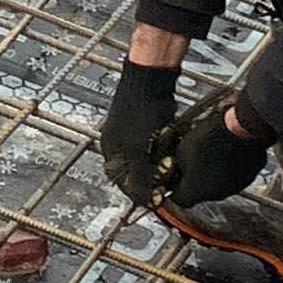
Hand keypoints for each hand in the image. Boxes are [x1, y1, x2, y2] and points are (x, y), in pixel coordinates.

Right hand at [101, 59, 180, 208]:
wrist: (150, 79)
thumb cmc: (139, 114)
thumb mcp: (138, 151)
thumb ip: (140, 178)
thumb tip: (144, 203)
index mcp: (111, 151)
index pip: (124, 182)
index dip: (142, 190)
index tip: (160, 194)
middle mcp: (120, 144)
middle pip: (140, 171)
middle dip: (155, 171)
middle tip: (166, 165)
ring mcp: (136, 133)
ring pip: (153, 158)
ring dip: (162, 157)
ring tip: (167, 146)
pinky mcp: (150, 124)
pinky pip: (161, 144)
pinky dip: (167, 144)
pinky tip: (172, 137)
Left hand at [171, 96, 272, 205]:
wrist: (240, 129)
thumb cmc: (210, 139)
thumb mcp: (182, 150)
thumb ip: (180, 165)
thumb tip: (180, 167)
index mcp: (197, 192)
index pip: (179, 199)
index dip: (173, 189)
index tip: (172, 179)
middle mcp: (217, 195)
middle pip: (201, 192)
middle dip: (195, 179)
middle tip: (190, 162)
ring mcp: (235, 186)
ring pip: (219, 183)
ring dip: (213, 172)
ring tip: (210, 153)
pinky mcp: (248, 176)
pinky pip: (235, 175)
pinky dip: (229, 166)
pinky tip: (226, 150)